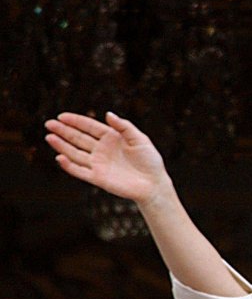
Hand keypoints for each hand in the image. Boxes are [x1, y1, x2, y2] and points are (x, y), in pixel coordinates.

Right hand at [44, 112, 170, 205]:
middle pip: (78, 138)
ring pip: (75, 153)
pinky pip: (80, 171)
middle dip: (64, 131)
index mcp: (111, 138)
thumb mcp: (140, 139)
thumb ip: (124, 126)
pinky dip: (69, 166)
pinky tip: (60, 158)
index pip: (89, 127)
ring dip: (62, 146)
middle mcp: (102, 150)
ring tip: (50, 137)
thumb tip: (108, 114)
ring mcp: (98, 164)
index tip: (61, 116)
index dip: (76, 121)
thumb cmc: (150, 161)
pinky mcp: (98, 178)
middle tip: (49, 124)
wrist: (154, 184)